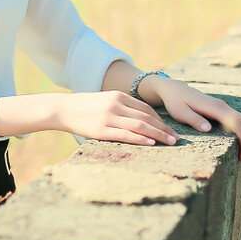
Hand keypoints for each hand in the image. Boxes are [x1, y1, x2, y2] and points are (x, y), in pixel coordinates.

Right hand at [53, 91, 178, 146]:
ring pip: (140, 126)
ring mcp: (109, 117)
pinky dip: (140, 139)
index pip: (146, 108)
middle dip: (164, 128)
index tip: (169, 129)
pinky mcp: (101, 130)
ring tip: (170, 142)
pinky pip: (125, 135)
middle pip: (147, 117)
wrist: (63, 109)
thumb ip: (122, 106)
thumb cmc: (86, 107)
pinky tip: (151, 143)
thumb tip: (140, 118)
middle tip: (177, 138)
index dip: (160, 120)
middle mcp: (116, 105)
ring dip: (158, 135)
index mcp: (119, 96)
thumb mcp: (106, 100)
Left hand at [146, 77, 240, 161]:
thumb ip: (194, 120)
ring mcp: (223, 106)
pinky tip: (237, 142)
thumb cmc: (176, 102)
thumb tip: (208, 129)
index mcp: (213, 107)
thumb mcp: (181, 112)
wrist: (176, 90)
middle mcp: (221, 105)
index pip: (234, 120)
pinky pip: (237, 119)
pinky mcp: (222, 109)